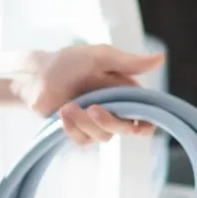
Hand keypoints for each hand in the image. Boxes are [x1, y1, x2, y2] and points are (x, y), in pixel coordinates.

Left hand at [20, 44, 162, 145]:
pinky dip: (73, 129)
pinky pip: (84, 140)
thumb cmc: (68, 62)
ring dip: (85, 123)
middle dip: (110, 121)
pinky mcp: (79, 132)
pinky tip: (62, 115)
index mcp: (125, 92)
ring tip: (67, 107)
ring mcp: (96, 123)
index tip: (141, 124)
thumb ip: (129, 63)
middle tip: (92, 108)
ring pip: (104, 136)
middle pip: (126, 128)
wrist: (35, 75)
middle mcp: (114, 110)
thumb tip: (161, 58)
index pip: (145, 114)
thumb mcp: (100, 57)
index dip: (148, 122)